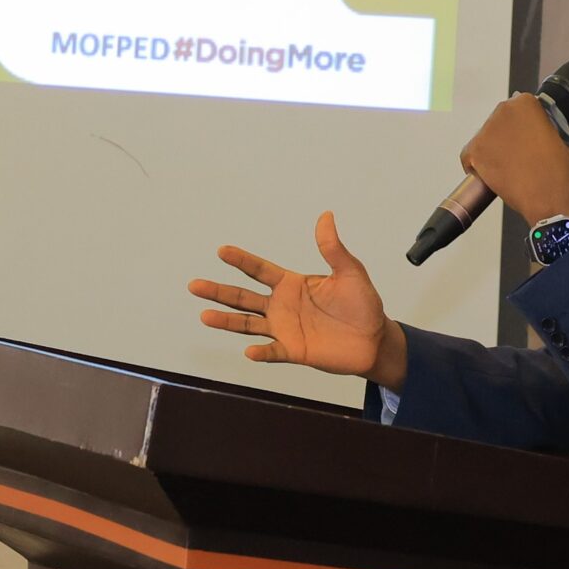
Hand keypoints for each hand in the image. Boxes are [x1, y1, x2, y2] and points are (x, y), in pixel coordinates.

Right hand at [188, 211, 408, 390]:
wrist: (374, 339)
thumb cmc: (362, 304)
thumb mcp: (350, 272)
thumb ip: (333, 248)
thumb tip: (326, 216)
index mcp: (292, 284)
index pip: (259, 270)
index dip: (241, 260)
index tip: (222, 250)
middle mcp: (282, 305)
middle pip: (243, 297)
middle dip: (219, 291)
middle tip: (194, 285)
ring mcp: (285, 328)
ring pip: (248, 324)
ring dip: (226, 321)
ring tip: (205, 316)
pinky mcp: (294, 350)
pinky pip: (272, 351)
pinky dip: (261, 352)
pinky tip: (249, 351)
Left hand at [460, 93, 568, 222]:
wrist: (548, 192)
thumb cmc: (556, 167)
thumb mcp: (554, 134)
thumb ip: (536, 127)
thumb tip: (526, 133)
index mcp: (525, 103)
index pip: (516, 110)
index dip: (520, 128)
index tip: (525, 140)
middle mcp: (503, 110)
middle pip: (498, 123)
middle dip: (504, 138)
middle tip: (515, 157)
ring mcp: (486, 130)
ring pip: (484, 139)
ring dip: (492, 151)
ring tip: (508, 169)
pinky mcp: (474, 150)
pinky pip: (469, 156)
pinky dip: (476, 166)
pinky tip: (492, 175)